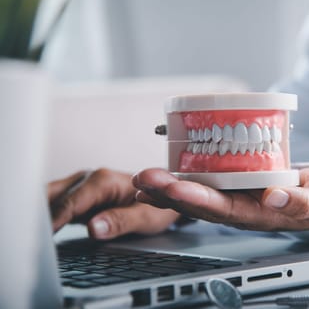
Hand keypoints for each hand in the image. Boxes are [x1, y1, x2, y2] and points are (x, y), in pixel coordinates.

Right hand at [48, 168, 179, 238]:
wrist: (165, 197)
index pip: (71, 201)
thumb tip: (95, 228)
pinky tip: (44, 230)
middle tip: (37, 236)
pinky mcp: (79, 196)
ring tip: (38, 234)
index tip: (44, 235)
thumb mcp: (146, 218)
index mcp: (104, 181)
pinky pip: (57, 203)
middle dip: (41, 213)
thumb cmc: (158, 206)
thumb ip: (121, 222)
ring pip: (52, 196)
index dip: (55, 219)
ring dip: (42, 213)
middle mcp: (90, 178)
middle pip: (55, 195)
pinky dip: (47, 214)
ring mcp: (82, 186)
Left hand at [133, 167, 308, 231]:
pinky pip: (202, 183)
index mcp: (257, 215)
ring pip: (194, 195)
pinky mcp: (231, 185)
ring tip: (141, 178)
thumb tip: (274, 197)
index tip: (174, 188)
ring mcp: (232, 198)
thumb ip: (300, 201)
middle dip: (169, 193)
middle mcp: (238, 209)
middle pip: (199, 204)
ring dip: (166, 189)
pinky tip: (160, 173)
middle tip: (144, 178)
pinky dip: (178, 179)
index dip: (197, 200)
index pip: (222, 210)